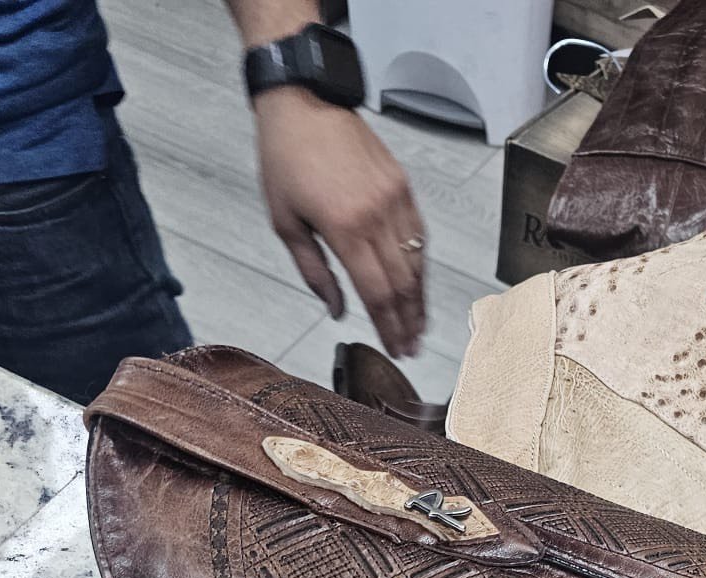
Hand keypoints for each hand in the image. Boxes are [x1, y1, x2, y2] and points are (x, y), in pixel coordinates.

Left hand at [253, 88, 425, 357]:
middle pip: (403, 284)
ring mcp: (394, 199)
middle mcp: (376, 215)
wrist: (304, 101)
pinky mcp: (402, 185)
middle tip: (412, 346)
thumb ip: (314, 272)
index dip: (388, 327)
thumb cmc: (285, 158)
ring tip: (418, 323)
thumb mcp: (285, 222)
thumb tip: (337, 310)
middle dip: (409, 321)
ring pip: (417, 262)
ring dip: (419, 298)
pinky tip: (417, 283)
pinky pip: (419, 234)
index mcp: (344, 229)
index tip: (396, 349)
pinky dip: (420, 264)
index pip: (376, 293)